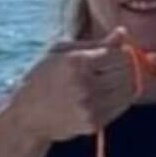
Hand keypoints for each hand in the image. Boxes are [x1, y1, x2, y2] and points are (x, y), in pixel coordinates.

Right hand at [5, 30, 140, 145]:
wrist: (26, 115)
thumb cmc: (43, 76)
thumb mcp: (61, 51)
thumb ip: (95, 43)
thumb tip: (123, 32)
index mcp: (76, 62)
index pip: (119, 54)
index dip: (122, 52)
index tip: (115, 54)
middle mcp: (85, 85)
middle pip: (127, 72)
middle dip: (126, 67)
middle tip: (114, 67)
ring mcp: (90, 107)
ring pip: (129, 90)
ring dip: (126, 83)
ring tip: (110, 80)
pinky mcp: (94, 124)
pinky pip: (122, 106)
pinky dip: (120, 98)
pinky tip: (106, 94)